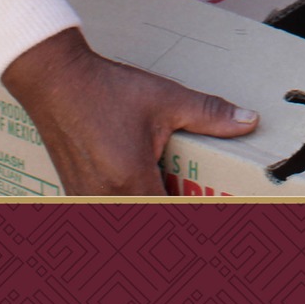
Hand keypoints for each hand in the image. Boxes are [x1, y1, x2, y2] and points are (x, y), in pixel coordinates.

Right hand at [0, 27, 258, 195]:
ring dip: (146, 211)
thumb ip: (210, 114)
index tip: (208, 208)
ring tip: (169, 194)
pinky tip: (140, 190)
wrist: (55, 79)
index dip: (190, 215)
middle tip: (191, 200)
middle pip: (145, 223)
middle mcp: (104, 196)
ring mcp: (84, 197)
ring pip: (123, 220)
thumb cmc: (107, 89)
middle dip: (171, 217)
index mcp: (130, 179)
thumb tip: (249, 120)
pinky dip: (126, 205)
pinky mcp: (74, 191)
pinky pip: (105, 210)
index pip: (167, 218)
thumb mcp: (167, 99)